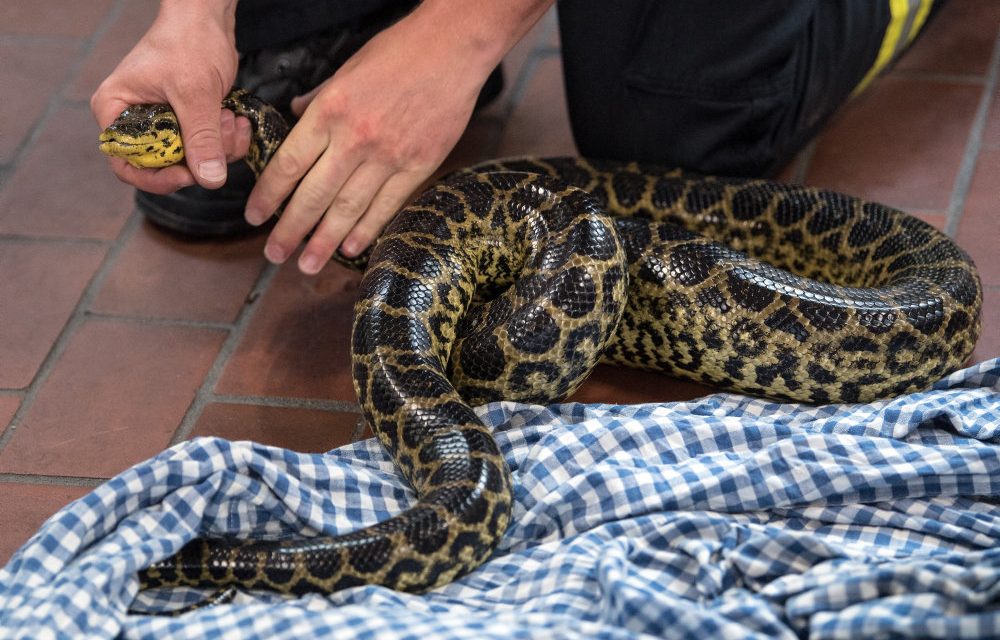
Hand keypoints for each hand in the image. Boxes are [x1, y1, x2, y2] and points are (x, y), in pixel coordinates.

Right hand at [90, 0, 250, 193]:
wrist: (207, 17)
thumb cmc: (188, 42)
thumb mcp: (195, 92)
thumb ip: (202, 137)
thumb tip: (209, 180)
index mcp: (116, 112)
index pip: (126, 165)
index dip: (157, 179)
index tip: (189, 175)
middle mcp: (135, 122)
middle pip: (165, 166)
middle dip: (201, 157)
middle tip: (223, 130)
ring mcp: (163, 123)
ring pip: (192, 160)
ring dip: (220, 147)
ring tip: (231, 117)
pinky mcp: (188, 122)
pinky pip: (208, 147)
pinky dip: (227, 140)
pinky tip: (237, 118)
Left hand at [244, 6, 496, 274]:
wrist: (453, 48)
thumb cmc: (399, 52)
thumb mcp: (345, 69)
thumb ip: (319, 99)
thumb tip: (295, 116)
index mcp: (330, 111)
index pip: (288, 164)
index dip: (268, 195)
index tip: (254, 215)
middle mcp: (354, 138)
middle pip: (313, 195)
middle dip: (289, 229)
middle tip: (274, 254)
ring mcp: (388, 156)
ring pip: (348, 208)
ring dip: (324, 241)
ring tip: (307, 265)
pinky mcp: (419, 165)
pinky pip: (387, 206)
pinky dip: (367, 230)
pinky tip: (350, 250)